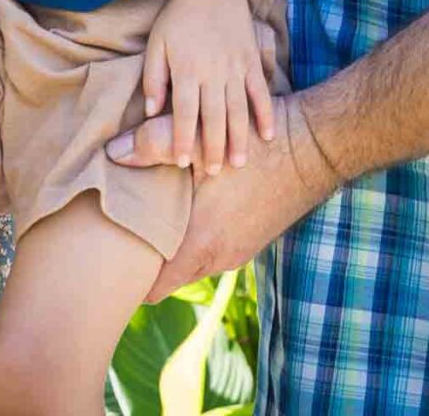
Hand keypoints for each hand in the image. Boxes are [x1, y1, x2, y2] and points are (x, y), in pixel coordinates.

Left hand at [108, 94, 338, 303]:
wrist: (317, 147)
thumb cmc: (259, 146)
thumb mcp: (202, 139)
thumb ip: (154, 144)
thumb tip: (112, 152)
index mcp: (203, 244)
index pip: (154, 289)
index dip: (129, 278)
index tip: (111, 258)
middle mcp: (222, 258)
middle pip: (170, 277)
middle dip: (147, 261)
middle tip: (123, 232)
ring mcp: (241, 251)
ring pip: (192, 262)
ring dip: (174, 246)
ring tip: (154, 215)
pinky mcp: (253, 240)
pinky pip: (213, 250)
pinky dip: (197, 238)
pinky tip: (191, 206)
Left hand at [142, 0, 276, 177]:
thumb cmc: (179, 17)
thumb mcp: (156, 44)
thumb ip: (153, 78)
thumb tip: (149, 111)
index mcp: (187, 70)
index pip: (183, 112)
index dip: (182, 139)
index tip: (180, 162)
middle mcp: (213, 72)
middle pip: (213, 118)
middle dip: (212, 148)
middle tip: (212, 172)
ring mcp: (236, 68)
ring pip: (238, 110)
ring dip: (238, 138)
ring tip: (237, 163)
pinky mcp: (252, 61)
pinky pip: (260, 92)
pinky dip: (265, 114)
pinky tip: (267, 135)